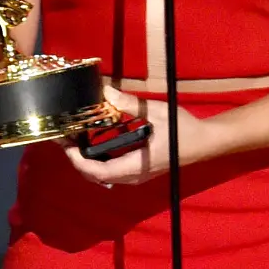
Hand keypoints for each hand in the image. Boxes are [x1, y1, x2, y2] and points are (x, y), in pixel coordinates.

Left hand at [62, 85, 217, 186]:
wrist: (205, 143)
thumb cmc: (183, 130)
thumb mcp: (156, 112)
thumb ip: (129, 104)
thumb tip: (105, 91)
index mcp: (136, 166)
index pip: (98, 172)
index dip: (77, 160)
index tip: (65, 143)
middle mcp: (133, 176)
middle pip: (95, 176)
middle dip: (76, 159)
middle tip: (64, 137)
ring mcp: (136, 176)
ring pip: (102, 176)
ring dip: (85, 161)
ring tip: (73, 139)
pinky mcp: (138, 171)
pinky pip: (111, 171)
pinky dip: (96, 160)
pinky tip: (91, 143)